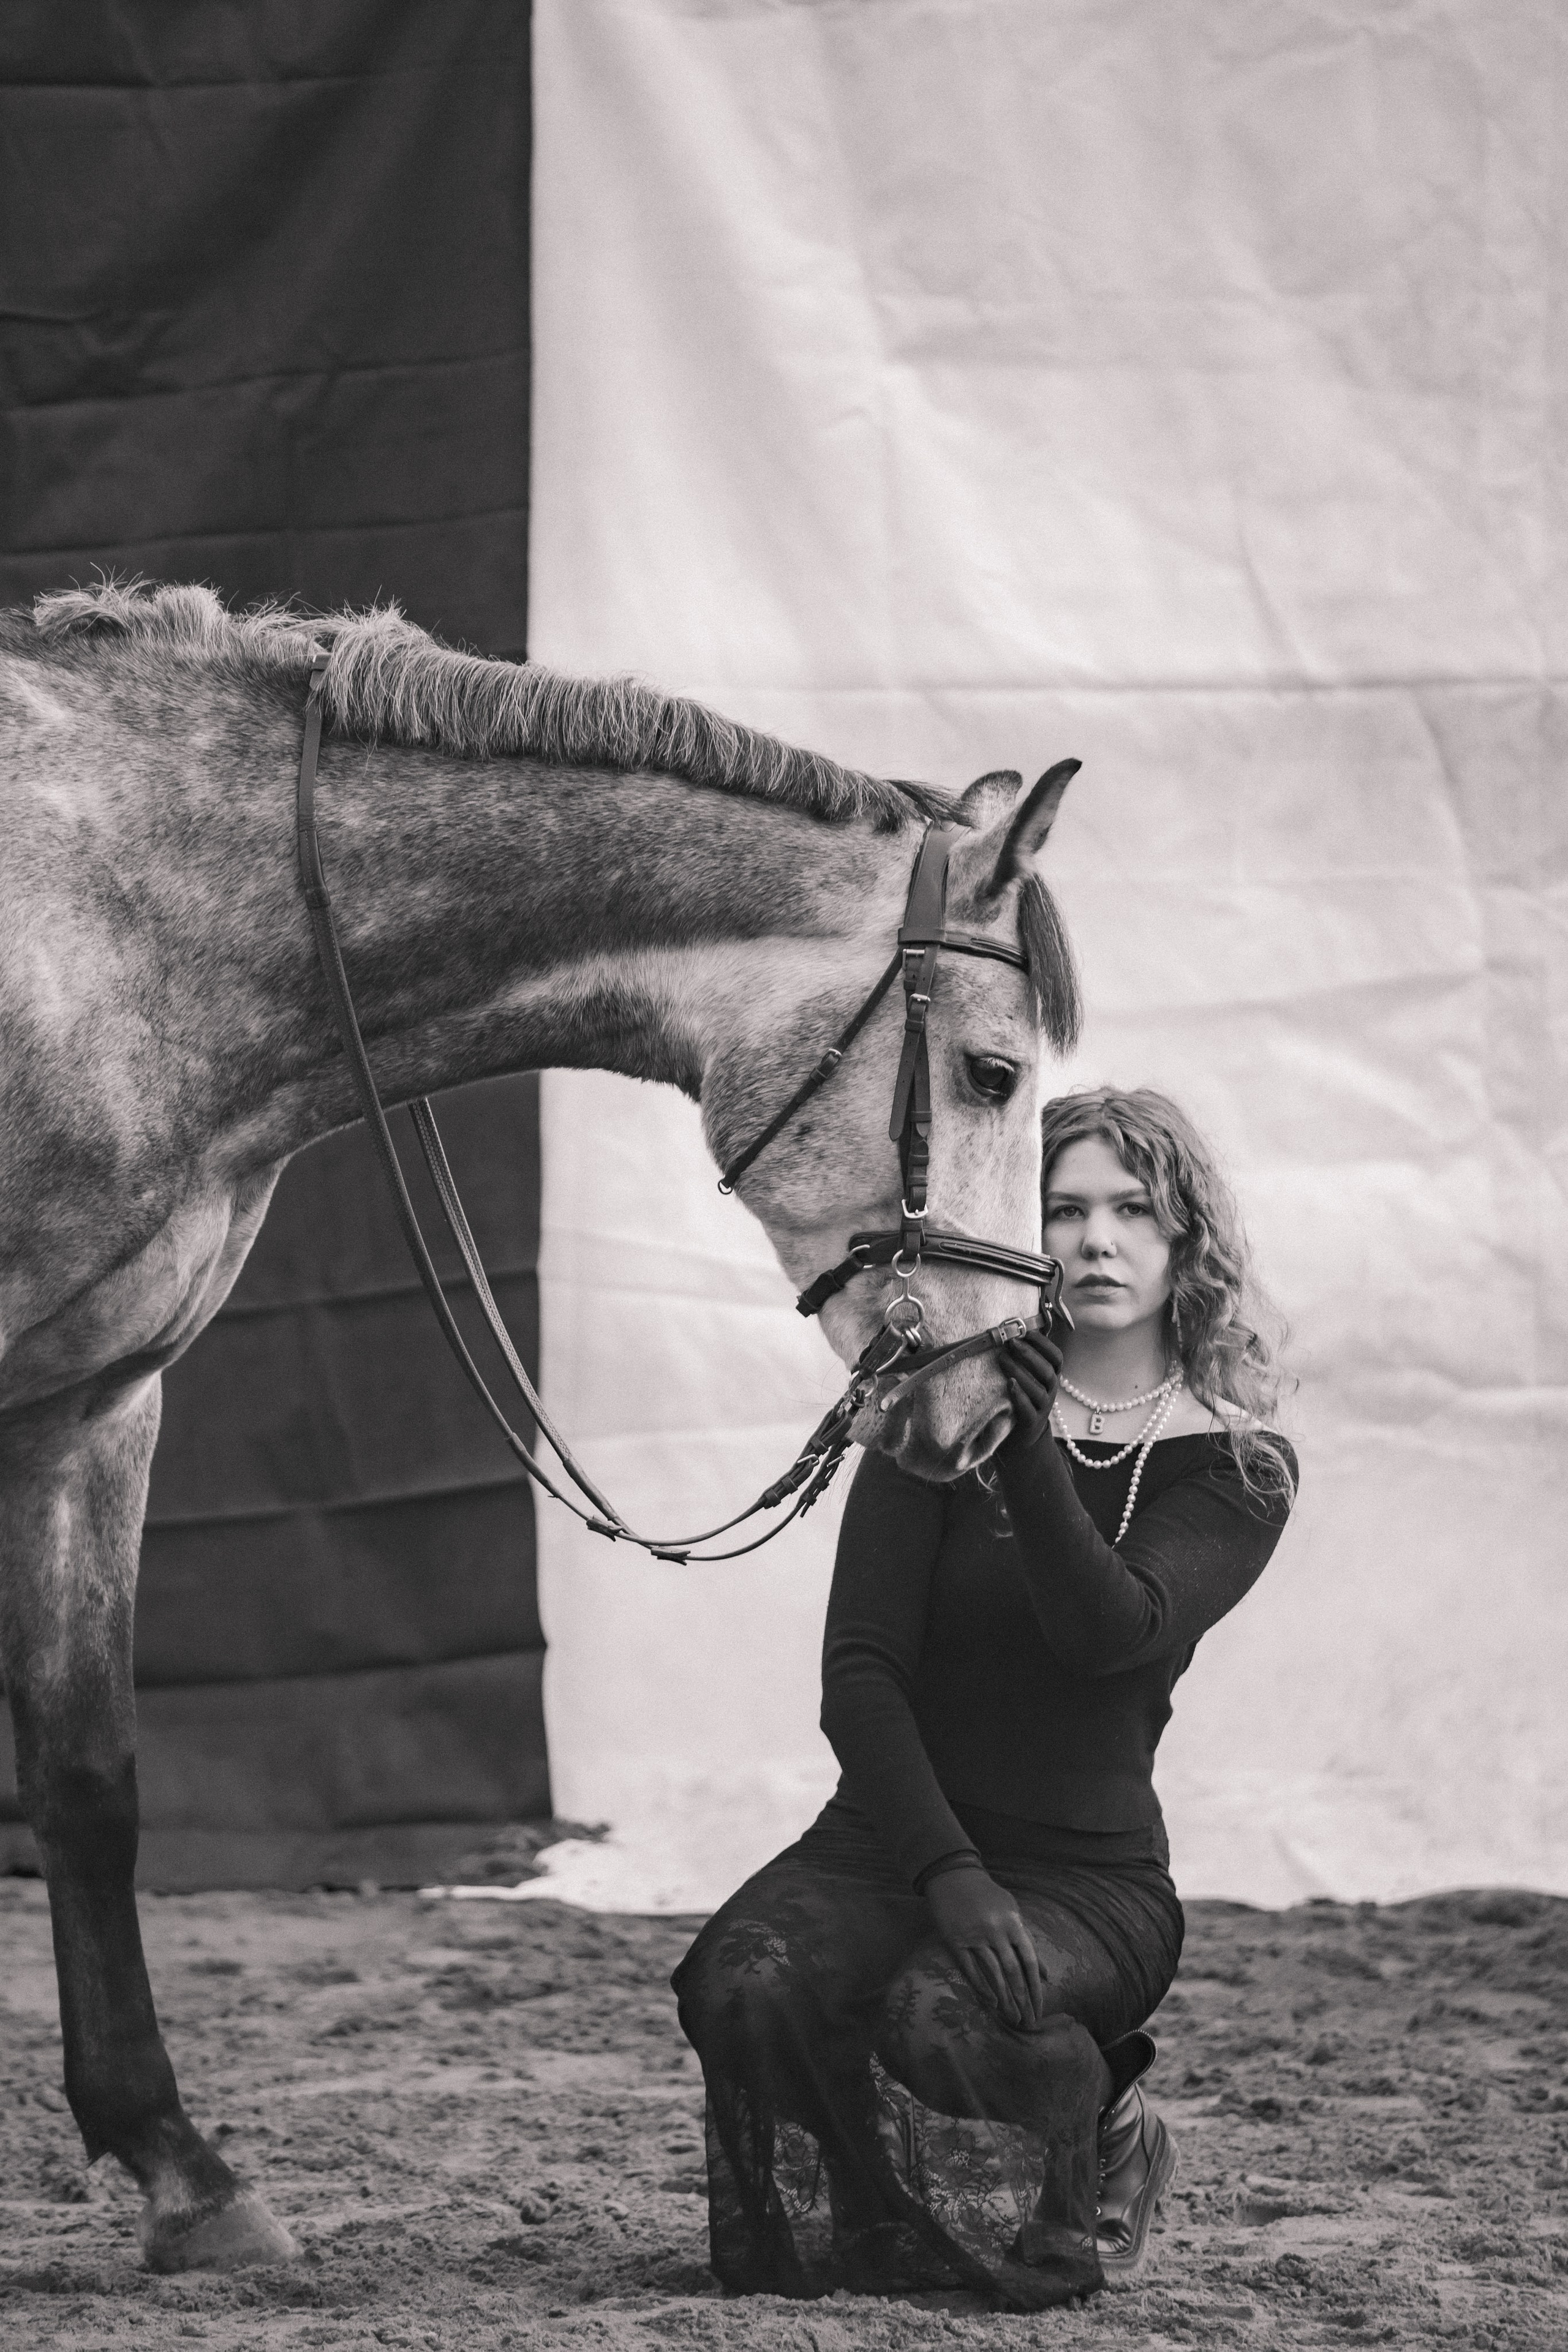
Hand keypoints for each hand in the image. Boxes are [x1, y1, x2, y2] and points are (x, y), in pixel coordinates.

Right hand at [923, 1867, 1045, 2027]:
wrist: (954, 1875)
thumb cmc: (988, 1896)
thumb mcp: (1012, 1912)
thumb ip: (1028, 1941)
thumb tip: (1045, 1973)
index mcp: (1014, 1922)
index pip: (1029, 1962)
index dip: (1036, 1989)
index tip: (1040, 2010)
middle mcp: (997, 1930)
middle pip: (1014, 1972)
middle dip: (1023, 2000)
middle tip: (1028, 2022)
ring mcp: (975, 1935)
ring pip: (994, 1974)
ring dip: (1005, 1999)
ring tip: (1012, 2019)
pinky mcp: (956, 1939)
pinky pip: (970, 1968)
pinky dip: (981, 1987)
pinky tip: (991, 2002)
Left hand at [1000, 1322, 1062, 1448]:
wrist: (1024, 1436)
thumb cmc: (1024, 1399)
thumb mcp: (1029, 1378)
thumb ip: (1025, 1359)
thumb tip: (1011, 1332)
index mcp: (1052, 1377)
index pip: (1056, 1357)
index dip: (1043, 1343)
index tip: (1025, 1331)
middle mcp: (1051, 1391)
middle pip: (1047, 1370)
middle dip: (1029, 1354)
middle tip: (1011, 1342)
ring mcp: (1043, 1407)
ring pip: (1037, 1389)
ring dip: (1020, 1371)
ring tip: (1002, 1359)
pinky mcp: (1031, 1422)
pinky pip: (1028, 1409)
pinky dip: (1019, 1396)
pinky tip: (1009, 1384)